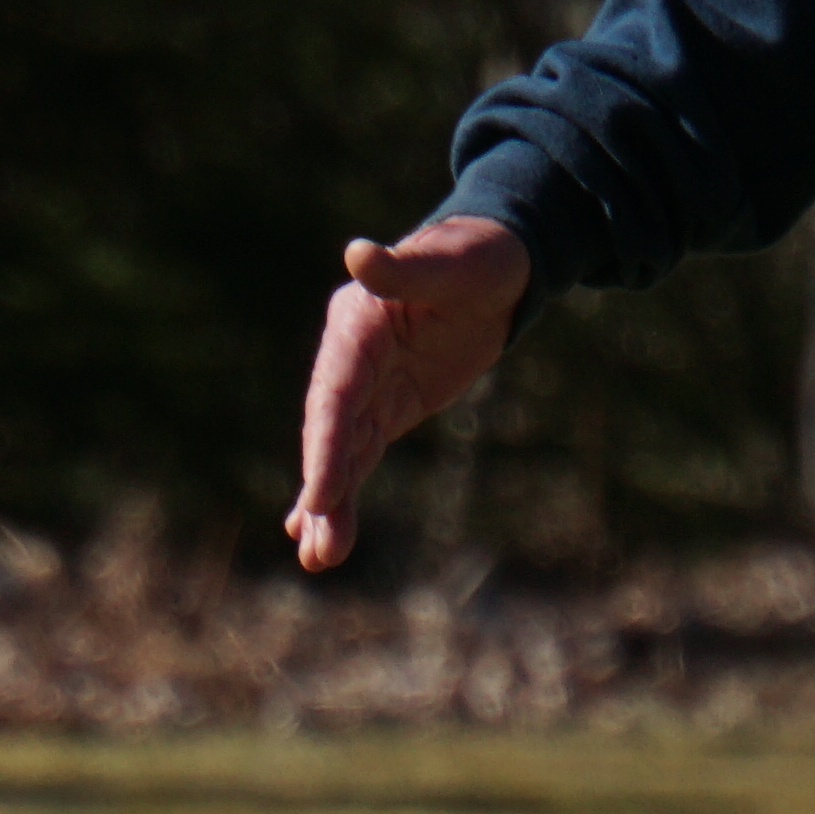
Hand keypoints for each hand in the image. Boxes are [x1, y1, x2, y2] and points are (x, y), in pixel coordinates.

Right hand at [285, 218, 531, 573]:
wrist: (496, 266)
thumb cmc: (475, 256)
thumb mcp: (450, 261)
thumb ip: (403, 267)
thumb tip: (357, 254)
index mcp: (357, 325)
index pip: (335, 393)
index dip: (325, 444)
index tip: (319, 495)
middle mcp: (350, 359)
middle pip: (331, 433)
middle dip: (324, 490)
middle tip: (318, 548)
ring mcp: (366, 386)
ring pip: (343, 453)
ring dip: (330, 506)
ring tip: (319, 559)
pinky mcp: (387, 407)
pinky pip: (359, 455)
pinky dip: (341, 492)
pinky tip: (321, 532)